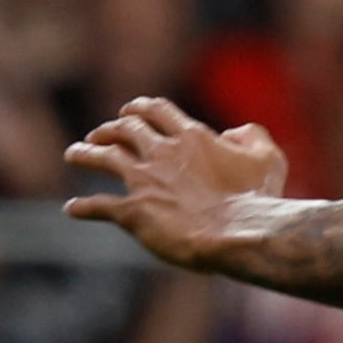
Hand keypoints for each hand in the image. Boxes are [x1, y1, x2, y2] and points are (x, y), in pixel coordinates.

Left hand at [63, 95, 285, 265]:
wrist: (238, 233)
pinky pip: (99, 204)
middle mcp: (161, 152)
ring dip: (85, 153)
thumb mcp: (269, 159)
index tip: (132, 111)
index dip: (141, 108)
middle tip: (100, 134)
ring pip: (102, 157)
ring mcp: (143, 180)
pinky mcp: (132, 211)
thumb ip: (253, 137)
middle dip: (109, 129)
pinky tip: (73, 208)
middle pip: (124, 129)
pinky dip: (83, 206)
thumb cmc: (258, 199)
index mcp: (192, 137)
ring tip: (74, 154)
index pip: (157, 110)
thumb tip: (234, 132)